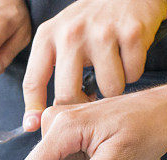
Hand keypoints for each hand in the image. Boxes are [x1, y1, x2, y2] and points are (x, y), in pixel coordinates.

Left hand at [22, 0, 166, 131]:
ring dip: (112, 89)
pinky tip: (127, 57)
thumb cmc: (89, 25)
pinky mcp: (132, 32)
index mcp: (47, 37)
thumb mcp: (58, 40)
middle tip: (88, 100)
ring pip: (107, 88)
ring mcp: (102, 32)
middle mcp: (71, 33)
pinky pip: (133, 74)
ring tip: (111, 71)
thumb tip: (33, 122)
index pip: (33, 82)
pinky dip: (133, 72)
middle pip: (67, 95)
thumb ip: (44, 74)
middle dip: (79, 106)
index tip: (36, 127)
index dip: (34, 110)